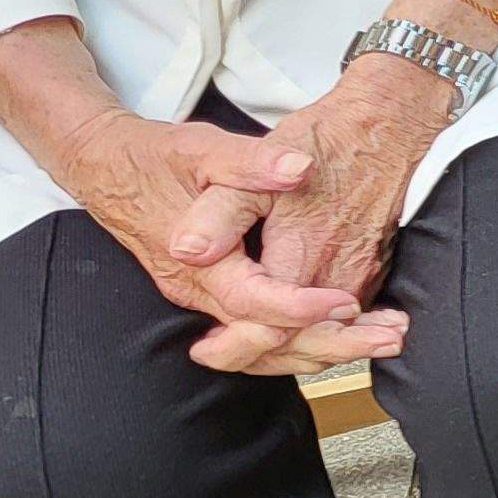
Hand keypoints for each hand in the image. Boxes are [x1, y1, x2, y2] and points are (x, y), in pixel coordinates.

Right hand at [0, 21, 398, 373]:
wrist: (107, 167)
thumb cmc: (158, 157)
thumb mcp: (204, 148)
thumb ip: (251, 164)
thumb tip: (296, 168)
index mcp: (196, 262)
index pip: (252, 302)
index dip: (301, 308)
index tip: (348, 301)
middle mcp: (198, 293)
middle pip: (267, 340)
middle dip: (333, 342)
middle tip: (390, 336)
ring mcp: (203, 301)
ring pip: (266, 348)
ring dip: (328, 349)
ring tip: (387, 340)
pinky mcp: (213, 299)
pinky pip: (261, 338)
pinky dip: (306, 342)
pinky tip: (350, 333)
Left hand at [169, 0, 497, 370]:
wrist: (394, 121)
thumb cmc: (326, 140)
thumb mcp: (258, 165)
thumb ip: (221, 212)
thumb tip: (186, 249)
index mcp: (305, 252)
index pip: (272, 326)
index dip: (236, 346)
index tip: (204, 350)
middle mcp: (339, 272)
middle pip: (301, 343)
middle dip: (258, 359)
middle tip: (216, 356)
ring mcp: (363, 272)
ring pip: (328, 336)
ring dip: (288, 352)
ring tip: (246, 354)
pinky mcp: (375, 265)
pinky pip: (348, 318)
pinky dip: (319, 334)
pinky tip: (295, 332)